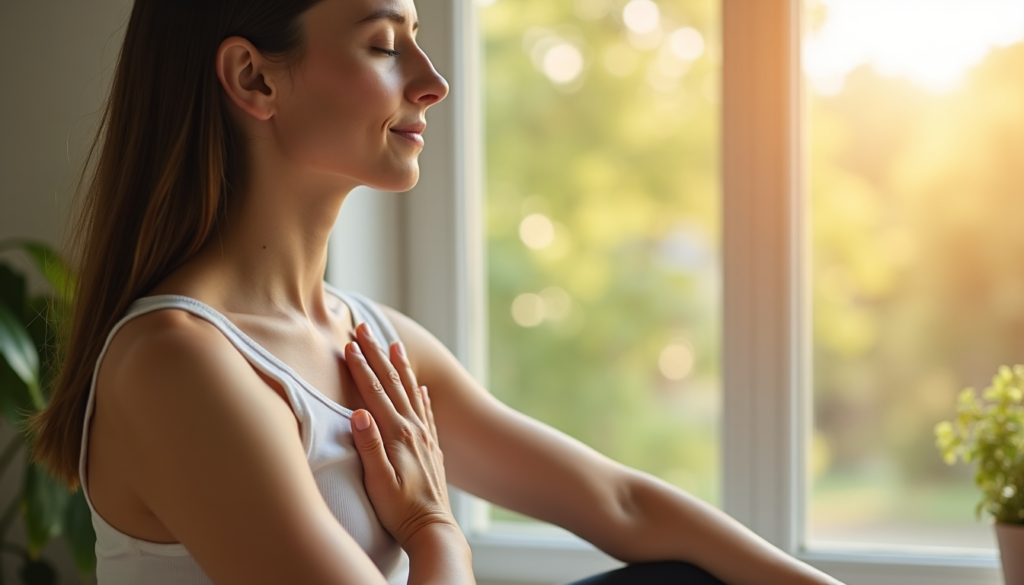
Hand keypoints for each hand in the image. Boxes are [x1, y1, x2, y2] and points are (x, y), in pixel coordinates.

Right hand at [344, 324, 456, 550]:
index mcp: (396, 434)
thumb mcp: (378, 481)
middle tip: (365, 329)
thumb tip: (357, 412)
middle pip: (392, 383)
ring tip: (394, 344)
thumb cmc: (400, 509)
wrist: (432, 528)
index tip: (349, 343)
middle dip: (377, 354)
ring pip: (410, 392)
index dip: (361, 367)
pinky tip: (419, 387)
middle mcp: (413, 429)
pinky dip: (419, 394)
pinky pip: (425, 411)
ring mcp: (424, 436)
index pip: (374, 392)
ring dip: (400, 366)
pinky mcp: (430, 447)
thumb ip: (369, 446)